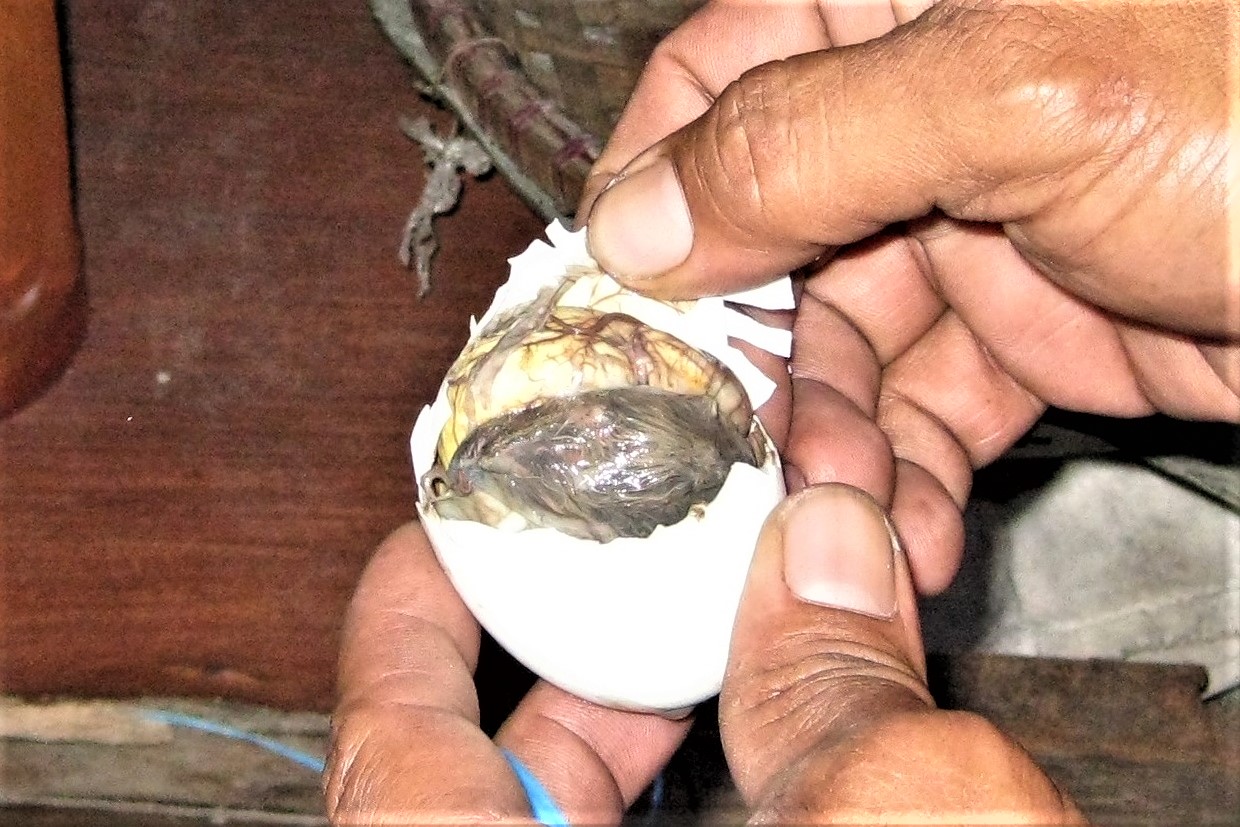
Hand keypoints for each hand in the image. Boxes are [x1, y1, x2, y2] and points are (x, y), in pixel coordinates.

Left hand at [323, 488, 1083, 823]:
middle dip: (572, 631)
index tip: (432, 525)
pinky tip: (790, 725)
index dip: (405, 613)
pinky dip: (728, 785)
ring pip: (592, 816)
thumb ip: (839, 694)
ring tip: (720, 611)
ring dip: (665, 705)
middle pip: (497, 768)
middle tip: (611, 542)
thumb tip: (819, 549)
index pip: (392, 741)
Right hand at [584, 0, 1238, 593]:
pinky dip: (909, 472)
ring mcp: (986, 222)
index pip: (717, 80)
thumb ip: (808, 143)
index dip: (650, 189)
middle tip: (737, 451)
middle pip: (769, 241)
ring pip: (847, 343)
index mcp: (908, 2)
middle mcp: (932, 108)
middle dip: (751, 357)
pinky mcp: (1046, 326)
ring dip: (827, 438)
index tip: (612, 304)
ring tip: (836, 510)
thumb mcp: (1026, 91)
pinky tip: (904, 525)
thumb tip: (641, 214)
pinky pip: (934, 406)